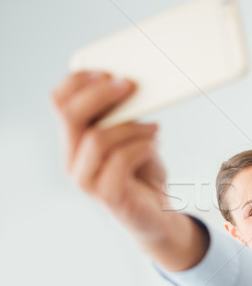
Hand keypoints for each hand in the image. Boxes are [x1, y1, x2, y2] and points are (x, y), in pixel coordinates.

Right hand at [53, 71, 205, 270]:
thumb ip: (123, 115)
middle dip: (102, 95)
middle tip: (130, 86)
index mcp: (75, 140)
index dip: (77, 82)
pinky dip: (141, 147)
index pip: (59, 103)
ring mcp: (87, 181)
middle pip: (71, 116)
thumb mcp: (133, 137)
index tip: (106, 71)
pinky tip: (154, 145)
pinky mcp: (109, 196)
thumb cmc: (144, 172)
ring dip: (130, 126)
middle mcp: (73, 160)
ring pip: (97, 138)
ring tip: (154, 129)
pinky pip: (119, 162)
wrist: (159, 214)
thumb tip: (128, 82)